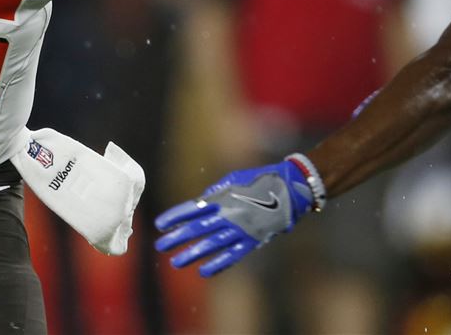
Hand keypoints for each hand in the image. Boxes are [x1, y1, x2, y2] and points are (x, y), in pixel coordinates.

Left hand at [155, 160, 315, 277]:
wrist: (291, 188)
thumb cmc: (260, 179)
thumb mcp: (234, 179)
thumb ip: (216, 191)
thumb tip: (202, 201)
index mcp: (223, 196)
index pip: (192, 208)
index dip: (175, 216)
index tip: (160, 224)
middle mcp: (229, 214)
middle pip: (197, 228)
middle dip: (177, 237)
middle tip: (160, 245)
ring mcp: (241, 229)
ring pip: (211, 244)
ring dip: (192, 253)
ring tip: (176, 261)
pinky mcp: (253, 240)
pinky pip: (233, 254)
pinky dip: (218, 264)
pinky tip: (204, 271)